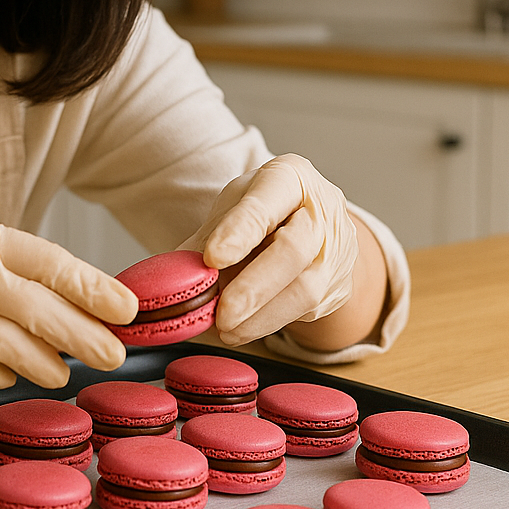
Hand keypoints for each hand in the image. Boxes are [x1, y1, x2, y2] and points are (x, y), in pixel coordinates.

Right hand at [0, 214, 137, 389]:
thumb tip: (84, 305)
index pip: (48, 261)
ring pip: (8, 345)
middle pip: (35, 308)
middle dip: (82, 335)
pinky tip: (9, 373)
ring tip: (65, 373)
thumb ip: (15, 271)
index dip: (91, 287)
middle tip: (114, 354)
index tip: (126, 308)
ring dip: (45, 363)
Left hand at [180, 155, 357, 346]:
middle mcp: (323, 211)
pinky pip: (305, 311)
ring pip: (305, 289)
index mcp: (291, 178)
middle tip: (222, 313)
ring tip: (224, 328)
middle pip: (294, 250)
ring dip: (260, 316)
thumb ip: (205, 238)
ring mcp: (337, 251)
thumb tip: (170, 274)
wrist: (311, 225)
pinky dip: (267, 323)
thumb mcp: (231, 209)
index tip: (211, 259)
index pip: (265, 204)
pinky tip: (241, 330)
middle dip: (254, 287)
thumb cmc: (264, 212)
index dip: (238, 233)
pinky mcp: (339, 288)